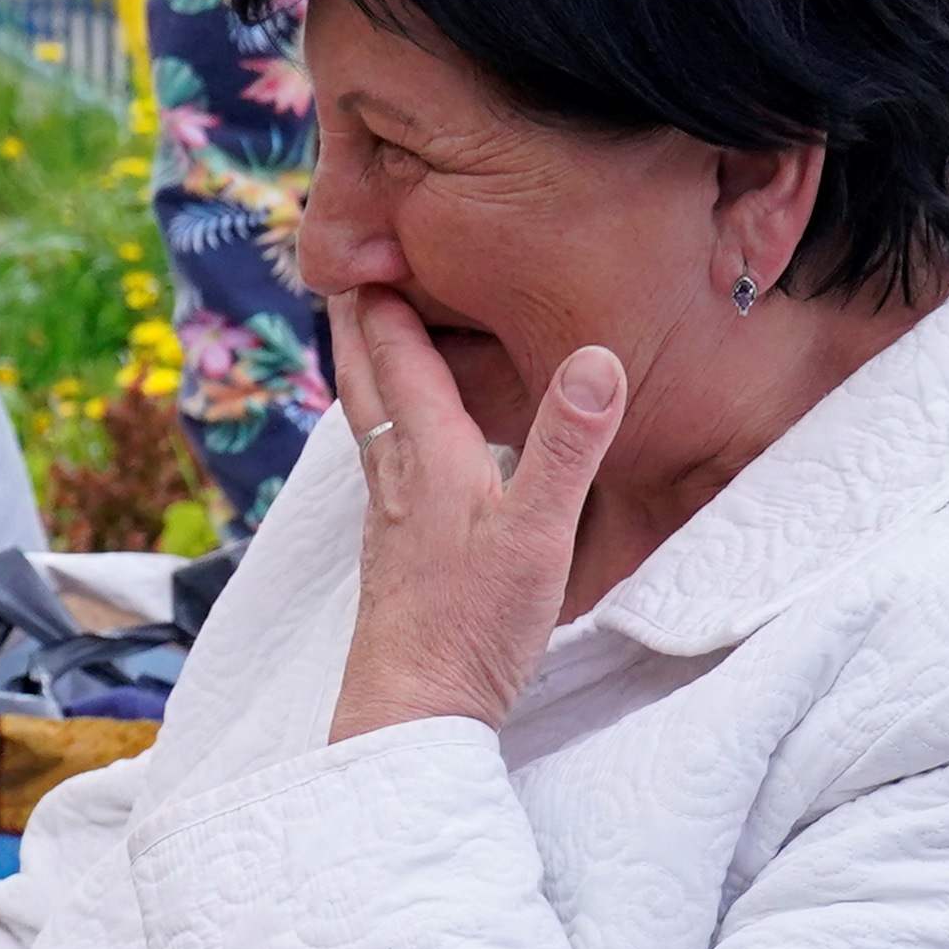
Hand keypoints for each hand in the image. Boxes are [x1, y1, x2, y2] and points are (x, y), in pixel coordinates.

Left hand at [321, 287, 624, 742]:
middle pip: (363, 378)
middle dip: (357, 320)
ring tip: (364, 335)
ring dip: (362, 368)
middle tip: (350, 268)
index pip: (399, 357)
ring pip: (365, 418)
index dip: (386, 299)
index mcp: (427, 456)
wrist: (413, 706)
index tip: (375, 243)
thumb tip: (598, 358)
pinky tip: (395, 443)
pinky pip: (379, 459)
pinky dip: (380, 422)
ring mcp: (387, 513)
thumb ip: (567, 445)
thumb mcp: (539, 531)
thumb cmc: (474, 624)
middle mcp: (395, 475)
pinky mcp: (392, 547)